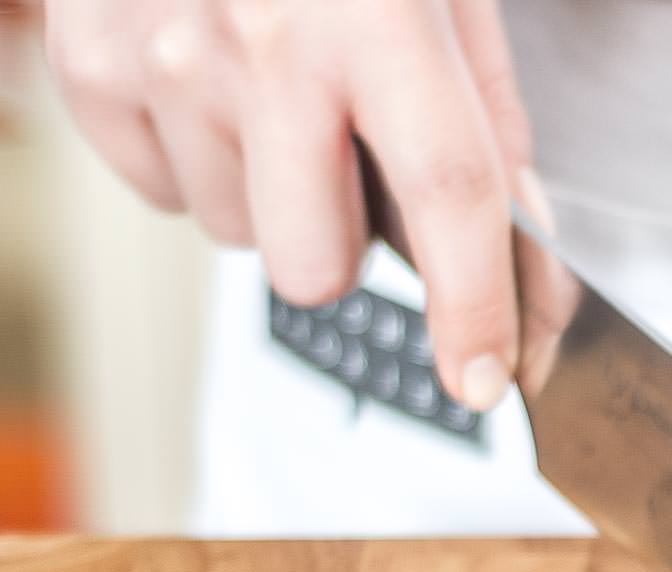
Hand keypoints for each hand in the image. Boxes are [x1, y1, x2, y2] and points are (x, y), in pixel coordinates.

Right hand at [45, 0, 536, 409]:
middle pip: (318, 267)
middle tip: (347, 162)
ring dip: (271, 194)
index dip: (476, 308)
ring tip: (273, 94)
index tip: (489, 378)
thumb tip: (527, 269)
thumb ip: (490, 130)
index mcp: (380, 20)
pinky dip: (198, 160)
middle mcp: (263, 43)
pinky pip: (164, 195)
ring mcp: (161, 57)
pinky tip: (212, 84)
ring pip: (241, 239)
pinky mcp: (87, 67)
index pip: (450, 197)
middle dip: (348, 247)